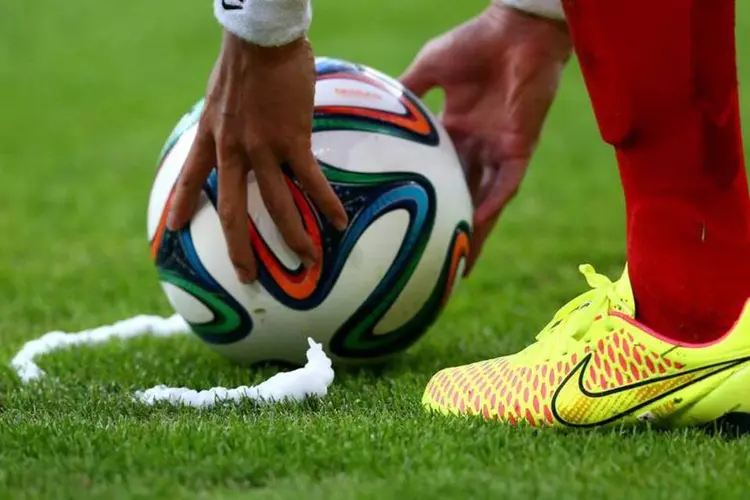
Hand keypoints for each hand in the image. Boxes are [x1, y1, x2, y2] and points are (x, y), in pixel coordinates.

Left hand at [167, 33, 347, 283]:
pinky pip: (310, 181)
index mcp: (211, 136)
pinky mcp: (292, 140)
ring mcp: (261, 149)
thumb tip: (240, 123)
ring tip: (307, 259)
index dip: (179, 205)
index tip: (171, 230)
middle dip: (237, 248)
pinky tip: (338, 222)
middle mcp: (232, 150)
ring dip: (293, 236)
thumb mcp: (220, 91)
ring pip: (275, 205)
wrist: (262, 38)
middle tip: (246, 277)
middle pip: (230, 211)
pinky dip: (325, 203)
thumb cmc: (246, 58)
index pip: (188, 178)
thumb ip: (228, 116)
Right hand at [401, 3, 571, 273]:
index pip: (440, 174)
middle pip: (463, 197)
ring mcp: (499, 150)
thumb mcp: (429, 69)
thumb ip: (407, 92)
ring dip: (476, 231)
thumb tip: (372, 107)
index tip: (408, 222)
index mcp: (457, 131)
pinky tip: (475, 227)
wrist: (514, 29)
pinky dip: (491, 204)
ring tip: (460, 263)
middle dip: (453, 229)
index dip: (428, 199)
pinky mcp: (519, 147)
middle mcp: (478, 147)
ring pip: (486, 200)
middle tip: (436, 260)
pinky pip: (504, 183)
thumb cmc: (474, 43)